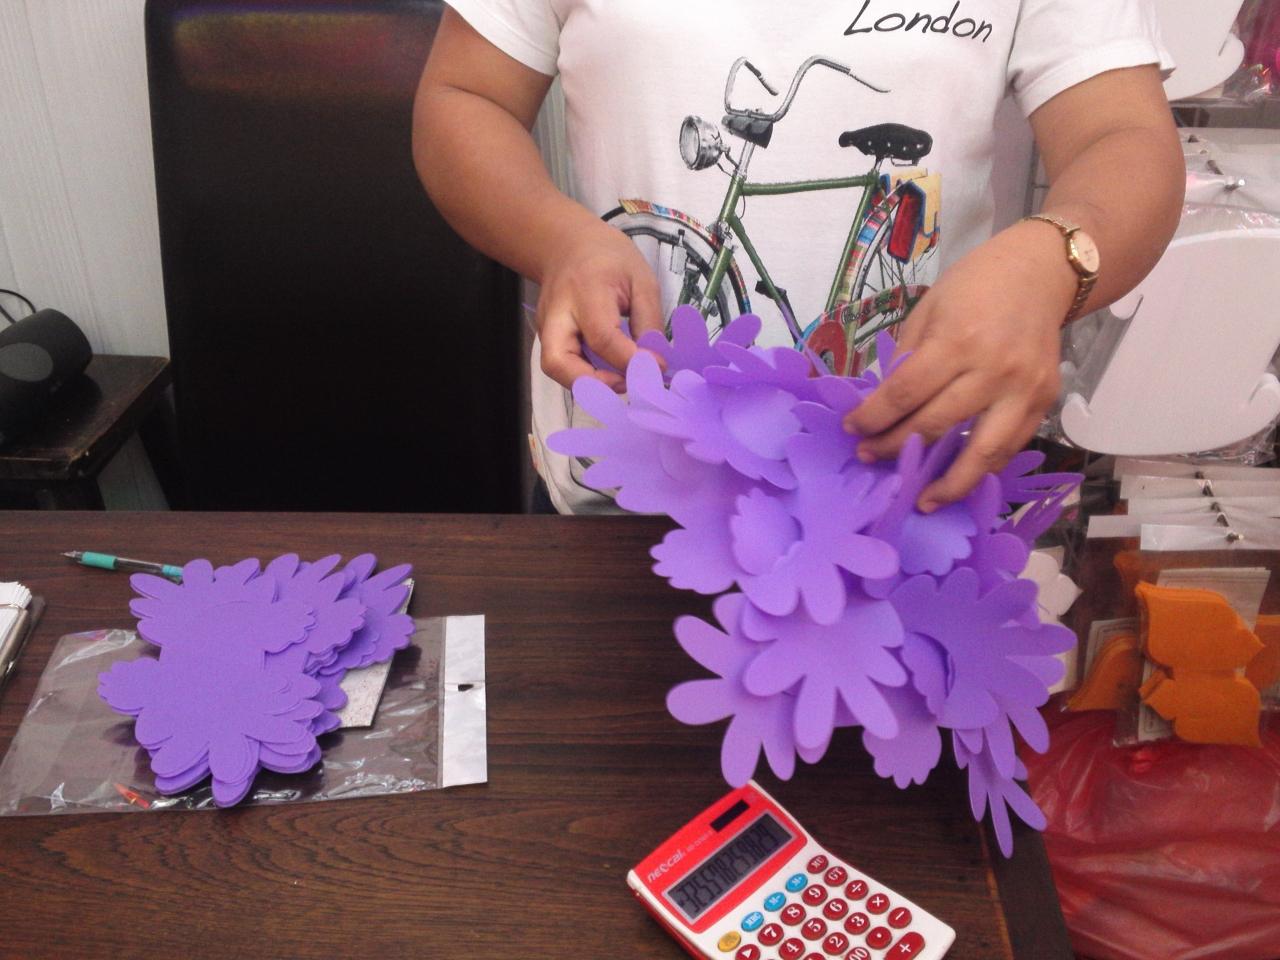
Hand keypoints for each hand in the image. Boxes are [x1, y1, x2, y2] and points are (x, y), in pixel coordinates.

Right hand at [535, 219, 664, 390]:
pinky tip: (610, 373)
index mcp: (585, 289)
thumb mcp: (642, 280)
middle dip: (593, 384)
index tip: (657, 368)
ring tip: (623, 380)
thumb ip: (649, 322)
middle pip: (558, 362)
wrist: (569, 245)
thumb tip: (655, 362)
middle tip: (628, 384)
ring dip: (588, 384)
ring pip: (555, 369)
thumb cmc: (608, 258)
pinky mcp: (546, 336)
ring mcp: (546, 326)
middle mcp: (558, 312)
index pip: (602, 336)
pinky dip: (585, 376)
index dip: (630, 360)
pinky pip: (562, 365)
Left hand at [844, 221, 1075, 510]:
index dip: (873, 418)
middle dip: (896, 448)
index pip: (904, 394)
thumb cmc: (975, 286)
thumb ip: (907, 360)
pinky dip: (985, 469)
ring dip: (950, 484)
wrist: (1041, 273)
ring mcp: (1023, 391)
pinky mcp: (1044, 402)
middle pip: (936, 426)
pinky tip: (961, 481)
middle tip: (870, 459)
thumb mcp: (928, 310)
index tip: (852, 430)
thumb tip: (882, 407)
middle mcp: (993, 370)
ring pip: (982, 452)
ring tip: (923, 501)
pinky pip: (1010, 447)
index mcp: (957, 342)